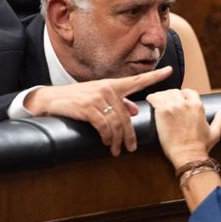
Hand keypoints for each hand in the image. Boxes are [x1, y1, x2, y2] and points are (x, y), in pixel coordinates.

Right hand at [25, 66, 172, 155]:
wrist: (50, 99)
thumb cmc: (76, 99)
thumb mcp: (98, 97)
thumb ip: (118, 103)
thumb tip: (134, 111)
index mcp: (112, 85)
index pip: (137, 80)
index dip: (155, 76)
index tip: (170, 70)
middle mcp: (107, 89)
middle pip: (127, 116)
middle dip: (130, 135)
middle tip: (131, 148)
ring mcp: (97, 97)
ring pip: (116, 123)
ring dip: (118, 140)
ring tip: (116, 150)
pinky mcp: (88, 107)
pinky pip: (104, 126)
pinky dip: (107, 137)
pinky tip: (106, 142)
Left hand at [146, 88, 220, 168]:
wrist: (188, 155)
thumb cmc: (200, 147)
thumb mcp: (214, 133)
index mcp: (197, 106)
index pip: (188, 92)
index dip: (183, 95)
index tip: (178, 102)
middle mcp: (185, 103)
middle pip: (175, 91)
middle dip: (171, 96)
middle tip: (166, 105)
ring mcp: (173, 107)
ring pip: (164, 93)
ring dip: (160, 98)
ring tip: (157, 104)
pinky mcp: (162, 112)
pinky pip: (154, 98)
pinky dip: (151, 99)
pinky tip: (150, 102)